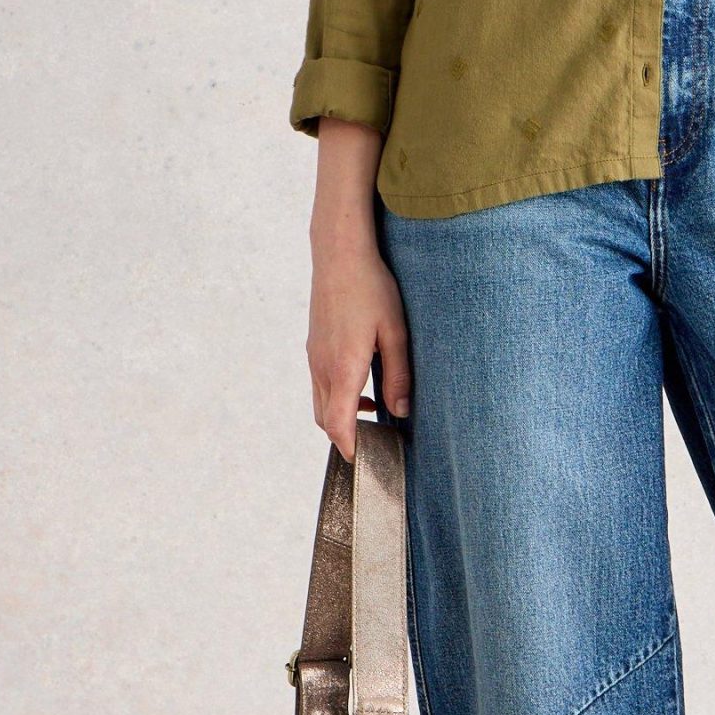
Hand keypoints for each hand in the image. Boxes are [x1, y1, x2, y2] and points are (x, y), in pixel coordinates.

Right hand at [308, 118, 409, 459]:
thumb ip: (399, 376)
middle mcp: (321, 365)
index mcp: (342, 367)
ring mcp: (313, 354)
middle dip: (345, 435)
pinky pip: (320, 381)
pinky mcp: (314, 344)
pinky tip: (362, 381)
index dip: (348, 447)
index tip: (362, 461)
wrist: (339, 253)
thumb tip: (400, 413)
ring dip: (341, 413)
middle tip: (374, 441)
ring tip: (373, 411)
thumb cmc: (372, 289)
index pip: (336, 423)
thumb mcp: (395, 332)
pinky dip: (337, 394)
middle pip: (324, 418)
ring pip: (320, 400)